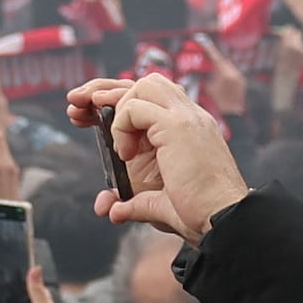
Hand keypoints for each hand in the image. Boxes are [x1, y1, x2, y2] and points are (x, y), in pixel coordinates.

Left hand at [66, 76, 248, 244]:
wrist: (224, 220)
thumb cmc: (199, 214)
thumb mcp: (158, 204)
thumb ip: (133, 203)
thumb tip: (109, 209)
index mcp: (188, 128)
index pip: (151, 96)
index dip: (117, 101)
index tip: (87, 117)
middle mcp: (190, 117)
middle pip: (145, 82)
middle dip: (107, 90)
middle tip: (78, 109)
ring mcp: (186, 118)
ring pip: (143, 85)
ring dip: (117, 107)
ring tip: (115, 142)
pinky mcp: (177, 126)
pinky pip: (135, 107)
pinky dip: (121, 126)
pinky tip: (126, 154)